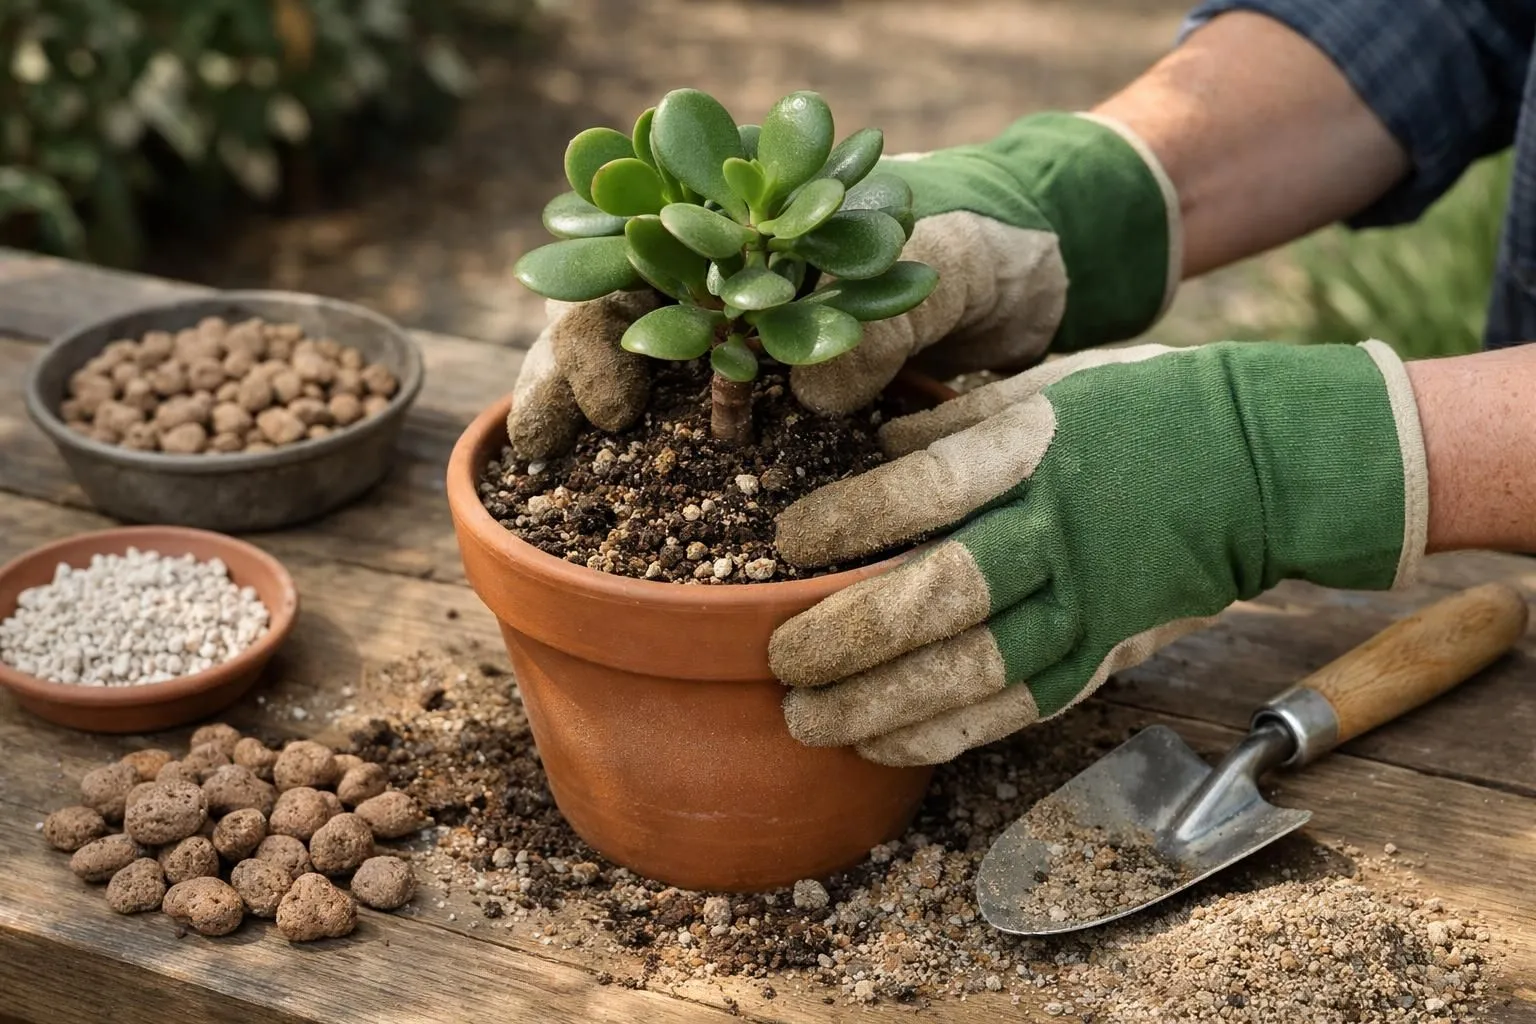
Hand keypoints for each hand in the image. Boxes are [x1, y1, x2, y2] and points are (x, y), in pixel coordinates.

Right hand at [507, 113, 1178, 458]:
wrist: (1050, 272)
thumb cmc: (994, 239)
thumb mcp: (957, 259)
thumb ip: (891, 314)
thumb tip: (812, 393)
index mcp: (758, 227)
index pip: (635, 263)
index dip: (598, 326)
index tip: (620, 399)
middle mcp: (733, 281)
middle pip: (611, 318)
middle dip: (566, 377)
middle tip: (551, 447)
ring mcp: (750, 341)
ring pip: (643, 374)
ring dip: (596, 425)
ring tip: (558, 481)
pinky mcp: (784, 402)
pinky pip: (706, 431)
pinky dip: (665, 463)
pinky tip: (637, 507)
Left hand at [769, 340, 1428, 765]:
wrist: (1258, 468)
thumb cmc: (1142, 411)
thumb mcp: (1052, 381)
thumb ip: (957, 420)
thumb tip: (873, 447)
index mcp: (1036, 450)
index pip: (925, 488)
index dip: (850, 519)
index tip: (788, 540)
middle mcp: (1057, 532)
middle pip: (940, 596)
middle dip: (849, 635)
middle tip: (781, 659)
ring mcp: (1085, 601)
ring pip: (973, 671)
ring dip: (883, 705)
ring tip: (810, 721)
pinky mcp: (1103, 652)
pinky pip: (1018, 709)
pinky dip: (948, 734)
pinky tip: (884, 747)